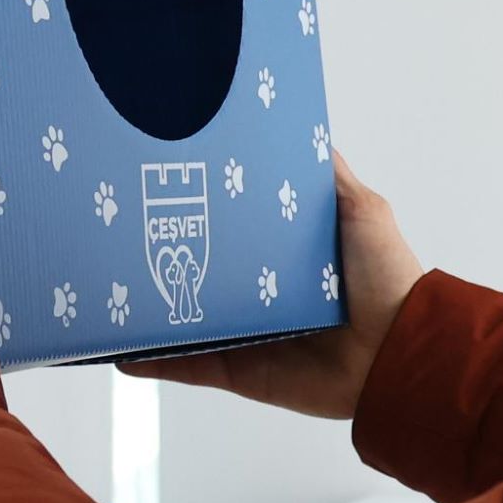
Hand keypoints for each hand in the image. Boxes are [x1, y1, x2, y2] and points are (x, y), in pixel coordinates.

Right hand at [119, 153, 423, 424]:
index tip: (163, 183)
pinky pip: (186, 365)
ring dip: (146, 308)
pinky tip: (120, 348)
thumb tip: (303, 131)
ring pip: (183, 317)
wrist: (397, 354)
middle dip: (163, 254)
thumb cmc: (387, 281)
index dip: (199, 207)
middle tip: (120, 231)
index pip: (232, 226)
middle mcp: (259, 292)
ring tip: (105, 288)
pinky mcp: (237, 370)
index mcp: (284, 255)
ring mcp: (245, 333)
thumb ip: (330, 177)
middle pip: (200, 269)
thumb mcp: (362, 210)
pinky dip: (152, 359)